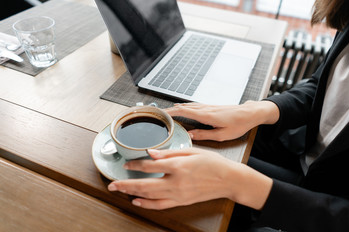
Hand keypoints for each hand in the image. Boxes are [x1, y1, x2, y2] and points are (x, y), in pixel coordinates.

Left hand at [108, 148, 272, 209]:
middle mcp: (176, 182)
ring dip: (132, 193)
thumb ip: (170, 152)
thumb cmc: (213, 163)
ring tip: (120, 191)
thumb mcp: (192, 151)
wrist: (228, 180)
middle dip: (126, 184)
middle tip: (112, 183)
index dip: (136, 164)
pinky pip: (161, 205)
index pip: (150, 165)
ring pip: (150, 196)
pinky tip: (138, 201)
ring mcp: (178, 194)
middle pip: (145, 184)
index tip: (127, 164)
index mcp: (178, 166)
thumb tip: (151, 152)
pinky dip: (147, 204)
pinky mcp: (181, 201)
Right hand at [165, 101, 278, 141]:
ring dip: (178, 107)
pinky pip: (195, 105)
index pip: (184, 112)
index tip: (162, 114)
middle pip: (184, 107)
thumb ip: (204, 135)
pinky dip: (186, 106)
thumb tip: (190, 135)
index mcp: (206, 116)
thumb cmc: (238, 124)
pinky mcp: (212, 106)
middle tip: (161, 113)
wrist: (250, 113)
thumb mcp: (222, 135)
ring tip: (169, 110)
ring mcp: (209, 106)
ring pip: (189, 105)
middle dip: (171, 109)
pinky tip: (185, 107)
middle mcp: (206, 109)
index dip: (171, 112)